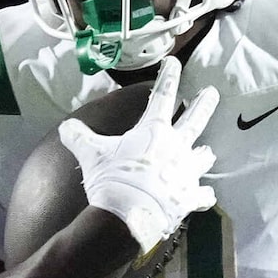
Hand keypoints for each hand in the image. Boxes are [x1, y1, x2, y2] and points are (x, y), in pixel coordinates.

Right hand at [59, 55, 219, 253]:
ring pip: (204, 157)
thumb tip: (65, 127)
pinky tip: (205, 195)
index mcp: (154, 131)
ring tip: (207, 152)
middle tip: (212, 93)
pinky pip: (203, 194)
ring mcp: (187, 172)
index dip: (168, 76)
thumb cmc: (111, 179)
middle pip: (195, 119)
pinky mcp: (191, 197)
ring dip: (204, 154)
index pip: (163, 95)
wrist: (129, 216)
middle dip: (205, 103)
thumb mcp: (90, 154)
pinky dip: (203, 195)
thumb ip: (79, 137)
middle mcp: (176, 147)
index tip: (175, 62)